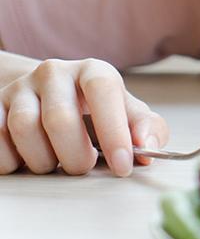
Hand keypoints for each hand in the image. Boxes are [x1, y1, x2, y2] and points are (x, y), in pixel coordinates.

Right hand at [0, 58, 169, 176]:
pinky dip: (13, 161)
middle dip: (75, 156)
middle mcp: (54, 72)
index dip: (114, 131)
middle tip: (83, 167)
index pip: (103, 90)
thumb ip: (147, 129)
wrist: (51, 98)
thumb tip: (147, 147)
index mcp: (93, 70)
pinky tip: (28, 159)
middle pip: (60, 118)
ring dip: (43, 161)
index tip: (122, 165)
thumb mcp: (128, 115)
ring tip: (55, 163)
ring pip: (23, 129)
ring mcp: (20, 87)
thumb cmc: (98, 112)